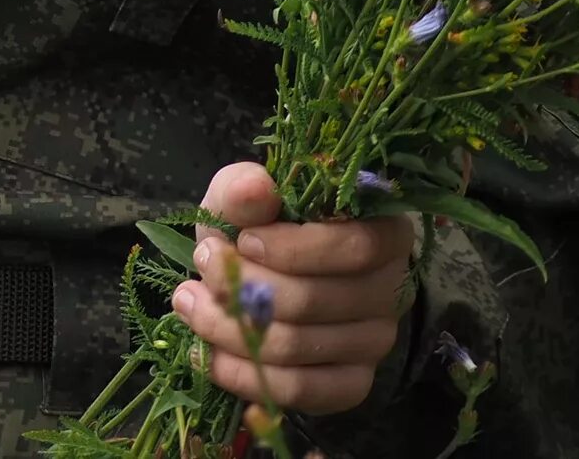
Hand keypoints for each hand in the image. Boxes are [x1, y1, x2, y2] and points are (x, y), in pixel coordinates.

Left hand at [176, 162, 417, 415]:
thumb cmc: (255, 228)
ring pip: (298, 347)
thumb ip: (245, 189)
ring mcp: (374, 342)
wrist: (255, 274)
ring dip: (229, 328)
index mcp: (382, 234)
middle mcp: (388, 292)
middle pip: (314, 301)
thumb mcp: (242, 198)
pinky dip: (244, 374)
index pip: (356, 248)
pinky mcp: (351, 383)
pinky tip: (207, 353)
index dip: (293, 249)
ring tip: (190, 302)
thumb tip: (254, 188)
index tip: (242, 241)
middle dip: (242, 286)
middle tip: (200, 266)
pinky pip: (300, 390)